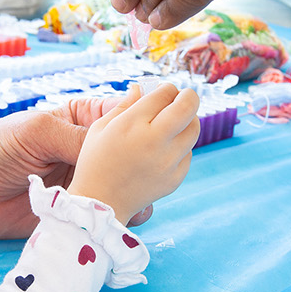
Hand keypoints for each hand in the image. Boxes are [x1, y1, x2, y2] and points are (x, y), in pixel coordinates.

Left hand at [0, 96, 153, 239]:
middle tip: (154, 173)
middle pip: (135, 156)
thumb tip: (123, 150)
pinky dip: (120, 218)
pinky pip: (108, 216)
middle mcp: (90, 152)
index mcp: (83, 122)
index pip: (128, 117)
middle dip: (148, 164)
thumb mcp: (39, 131)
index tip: (168, 131)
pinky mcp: (77, 214)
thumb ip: (81, 138)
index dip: (149, 123)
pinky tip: (120, 218)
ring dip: (138, 194)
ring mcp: (86, 184)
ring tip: (136, 198)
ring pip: (128, 188)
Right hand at [68, 84, 200, 223]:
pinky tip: (164, 150)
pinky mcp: (176, 178)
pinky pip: (188, 153)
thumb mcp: (101, 127)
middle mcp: (155, 141)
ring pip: (194, 129)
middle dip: (187, 97)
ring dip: (187, 121)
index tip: (162, 92)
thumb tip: (142, 88)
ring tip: (173, 124)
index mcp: (133, 124)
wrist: (101, 203)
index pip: (164, 93)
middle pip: (188, 106)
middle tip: (182, 98)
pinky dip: (180, 146)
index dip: (166, 88)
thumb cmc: (96, 162)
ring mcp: (168, 161)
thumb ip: (125, 104)